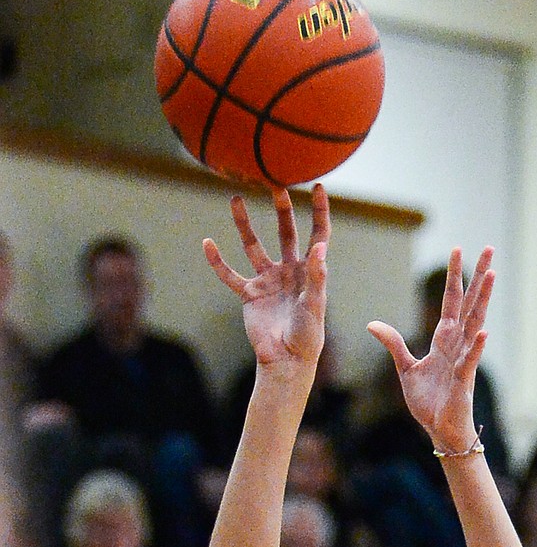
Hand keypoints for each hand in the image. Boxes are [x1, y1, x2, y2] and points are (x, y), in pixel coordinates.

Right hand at [203, 185, 328, 374]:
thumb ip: (316, 276)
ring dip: (245, 225)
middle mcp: (288, 271)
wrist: (286, 360)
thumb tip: (319, 247)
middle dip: (282, 210)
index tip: (319, 187)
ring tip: (236, 200)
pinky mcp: (249, 294)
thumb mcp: (314, 305)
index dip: (320, 213)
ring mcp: (268, 281)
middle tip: (276, 185)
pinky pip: (230, 275)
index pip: (318, 236)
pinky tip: (207, 244)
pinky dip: (218, 262)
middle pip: (285, 233)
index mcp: (309, 272)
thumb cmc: (307, 336)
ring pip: (254, 246)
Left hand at [368, 247, 493, 453]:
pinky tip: (483, 331)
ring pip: (475, 323)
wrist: (440, 430)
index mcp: (444, 340)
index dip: (454, 276)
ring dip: (483, 300)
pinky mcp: (463, 381)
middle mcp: (457, 344)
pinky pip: (470, 361)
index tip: (458, 250)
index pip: (450, 301)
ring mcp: (463, 360)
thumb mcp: (406, 369)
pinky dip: (476, 347)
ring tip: (492, 275)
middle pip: (469, 303)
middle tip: (490, 249)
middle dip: (477, 276)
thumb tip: (372, 324)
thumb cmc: (429, 403)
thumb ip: (394, 344)